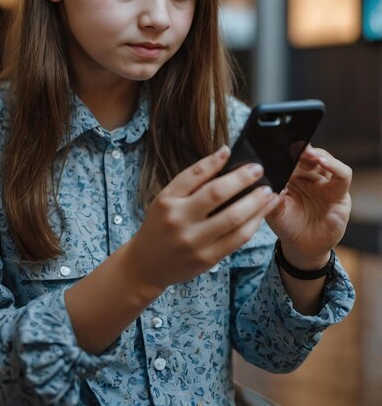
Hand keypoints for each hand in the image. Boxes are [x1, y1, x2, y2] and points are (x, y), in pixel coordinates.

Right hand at [126, 146, 280, 291]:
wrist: (148, 264)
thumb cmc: (160, 225)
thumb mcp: (166, 198)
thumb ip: (193, 177)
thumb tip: (223, 153)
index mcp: (168, 201)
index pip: (195, 175)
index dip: (215, 162)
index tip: (232, 152)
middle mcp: (180, 221)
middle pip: (217, 194)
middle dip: (242, 180)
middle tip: (259, 169)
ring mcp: (195, 242)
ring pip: (233, 219)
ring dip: (256, 203)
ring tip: (268, 192)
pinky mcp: (208, 258)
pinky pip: (237, 239)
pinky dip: (253, 224)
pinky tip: (261, 213)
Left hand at [266, 145, 351, 268]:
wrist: (302, 248)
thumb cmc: (287, 225)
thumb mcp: (273, 212)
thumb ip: (271, 198)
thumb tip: (267, 183)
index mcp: (293, 176)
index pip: (292, 157)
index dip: (287, 151)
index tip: (278, 146)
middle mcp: (311, 176)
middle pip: (308, 155)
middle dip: (301, 150)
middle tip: (293, 147)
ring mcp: (326, 184)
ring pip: (325, 159)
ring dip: (317, 154)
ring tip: (308, 152)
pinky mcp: (340, 194)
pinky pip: (342, 176)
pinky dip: (335, 166)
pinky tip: (323, 162)